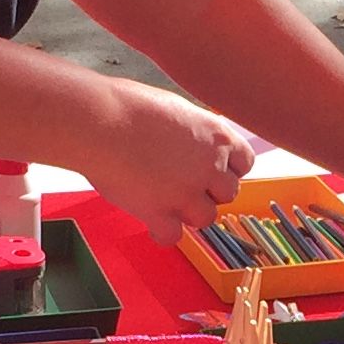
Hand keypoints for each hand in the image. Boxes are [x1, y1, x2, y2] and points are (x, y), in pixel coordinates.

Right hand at [79, 83, 253, 243]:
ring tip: (165, 199)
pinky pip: (173, 236)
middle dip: (208, 192)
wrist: (98, 121)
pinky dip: (162, 231)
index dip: (227, 169)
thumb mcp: (175, 109)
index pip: (244, 163)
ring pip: (206, 218)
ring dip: (188, 212)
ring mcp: (187, 192)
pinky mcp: (160, 212)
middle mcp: (209, 166)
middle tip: (182, 184)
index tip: (210, 171)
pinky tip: (150, 220)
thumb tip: (193, 145)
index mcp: (216, 136)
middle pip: (228, 194)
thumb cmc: (127, 107)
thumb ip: (194, 133)